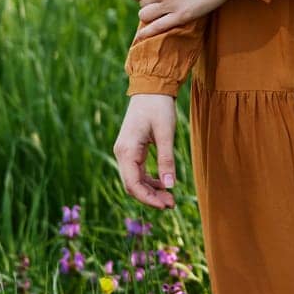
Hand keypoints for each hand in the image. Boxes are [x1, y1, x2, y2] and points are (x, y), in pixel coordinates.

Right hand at [113, 94, 178, 210]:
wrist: (151, 88)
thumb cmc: (158, 107)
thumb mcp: (166, 134)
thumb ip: (166, 160)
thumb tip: (169, 186)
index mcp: (127, 150)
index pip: (133, 184)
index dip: (148, 199)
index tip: (166, 206)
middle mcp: (121, 153)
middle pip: (132, 185)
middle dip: (150, 198)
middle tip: (171, 204)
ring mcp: (125, 152)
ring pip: (134, 180)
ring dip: (150, 191)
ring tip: (170, 198)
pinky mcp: (131, 150)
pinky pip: (137, 172)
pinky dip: (149, 181)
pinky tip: (163, 185)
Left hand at [128, 0, 242, 40]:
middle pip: (142, 3)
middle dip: (150, 3)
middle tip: (163, 1)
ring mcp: (169, 4)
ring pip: (146, 16)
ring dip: (151, 16)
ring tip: (161, 14)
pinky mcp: (182, 16)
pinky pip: (157, 28)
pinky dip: (147, 32)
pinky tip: (142, 36)